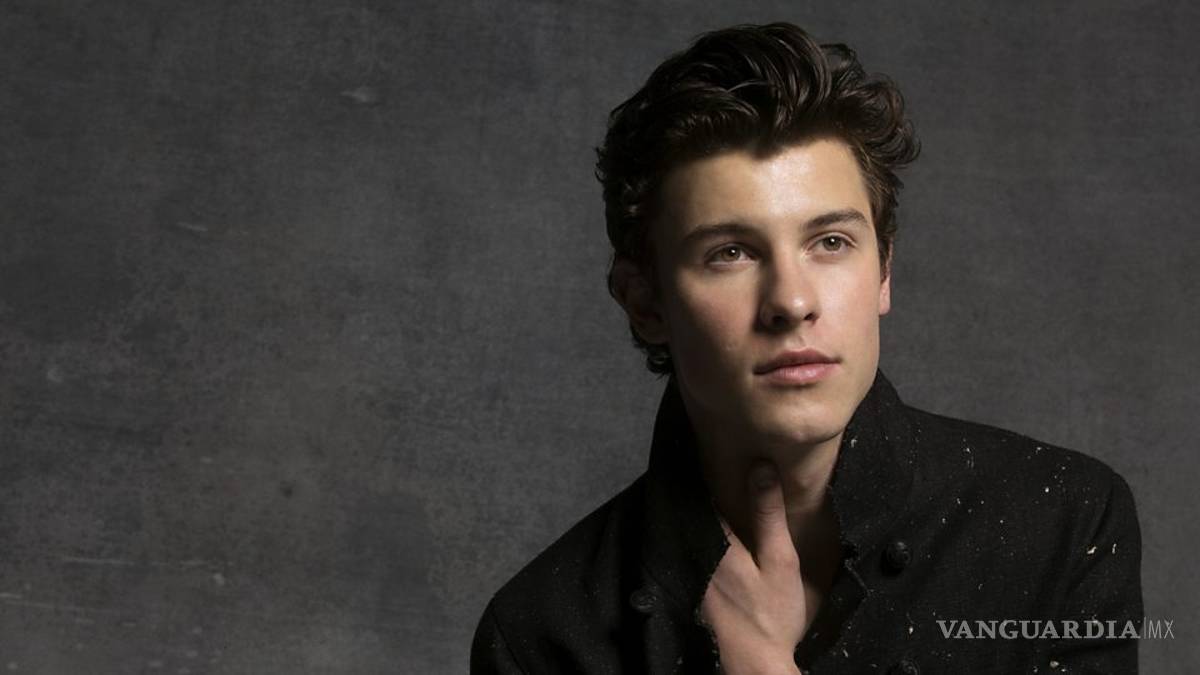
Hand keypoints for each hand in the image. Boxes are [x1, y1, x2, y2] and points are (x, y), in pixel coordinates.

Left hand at [700, 461, 804, 674]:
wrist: (753, 664)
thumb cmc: (772, 614)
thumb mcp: (779, 560)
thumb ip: (769, 514)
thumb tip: (760, 466)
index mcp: (715, 542)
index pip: (697, 493)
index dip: (696, 467)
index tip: (697, 442)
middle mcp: (694, 553)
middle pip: (686, 510)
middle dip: (687, 485)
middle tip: (693, 455)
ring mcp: (690, 573)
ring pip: (685, 529)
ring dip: (687, 508)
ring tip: (692, 482)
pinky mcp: (692, 589)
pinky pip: (687, 549)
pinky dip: (690, 532)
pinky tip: (700, 528)